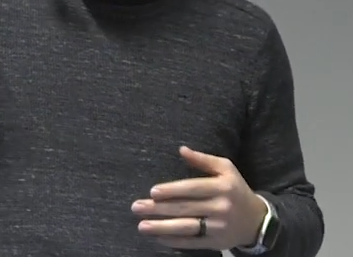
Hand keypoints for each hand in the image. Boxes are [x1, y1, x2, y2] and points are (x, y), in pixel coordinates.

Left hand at [131, 146, 266, 250]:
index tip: (153, 192)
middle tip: (136, 207)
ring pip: (187, 228)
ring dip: (162, 228)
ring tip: (142, 226)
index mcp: (222, 186)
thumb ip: (203, 160)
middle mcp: (221, 207)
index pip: (193, 188)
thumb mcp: (225, 168)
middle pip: (185, 208)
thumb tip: (181, 149)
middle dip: (159, 209)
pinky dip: (174, 242)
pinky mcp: (217, 244)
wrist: (257, 220)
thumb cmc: (235, 188)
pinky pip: (192, 243)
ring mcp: (219, 227)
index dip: (173, 190)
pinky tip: (158, 237)